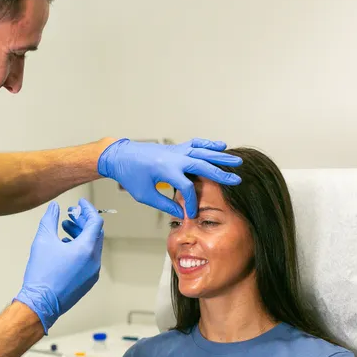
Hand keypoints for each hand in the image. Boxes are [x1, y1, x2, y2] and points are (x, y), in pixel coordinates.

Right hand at [14, 199, 103, 333]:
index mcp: (86, 248)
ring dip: (80, 235)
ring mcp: (93, 272)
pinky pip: (89, 259)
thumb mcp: (43, 240)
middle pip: (95, 234)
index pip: (95, 222)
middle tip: (70, 215)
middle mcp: (94, 260)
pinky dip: (81, 248)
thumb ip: (50, 219)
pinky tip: (64, 246)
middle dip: (83, 222)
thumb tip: (54, 207)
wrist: (40, 303)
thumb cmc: (42, 272)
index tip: (80, 204)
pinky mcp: (88, 281)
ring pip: (92, 246)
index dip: (88, 210)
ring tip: (64, 228)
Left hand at [97, 138, 242, 218]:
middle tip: (237, 180)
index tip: (192, 212)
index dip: (192, 201)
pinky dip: (208, 144)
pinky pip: (195, 143)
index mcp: (165, 170)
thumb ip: (164, 203)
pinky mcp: (175, 148)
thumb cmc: (130, 176)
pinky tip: (221, 145)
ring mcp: (175, 150)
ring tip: (237, 161)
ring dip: (220, 156)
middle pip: (202, 164)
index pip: (187, 187)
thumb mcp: (144, 194)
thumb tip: (181, 211)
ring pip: (202, 151)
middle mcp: (173, 158)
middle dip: (220, 174)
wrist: (120, 156)